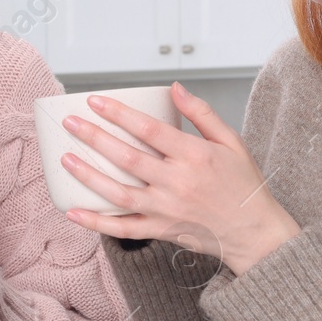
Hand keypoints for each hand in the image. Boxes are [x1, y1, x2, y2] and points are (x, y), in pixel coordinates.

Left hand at [58, 82, 299, 274]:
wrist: (256, 233)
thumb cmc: (244, 184)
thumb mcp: (231, 141)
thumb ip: (201, 113)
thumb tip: (174, 88)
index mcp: (195, 156)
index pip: (149, 130)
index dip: (119, 114)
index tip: (95, 101)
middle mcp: (178, 183)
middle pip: (127, 158)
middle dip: (94, 138)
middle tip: (70, 122)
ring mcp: (167, 210)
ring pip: (119, 193)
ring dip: (89, 176)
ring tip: (65, 159)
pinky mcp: (162, 231)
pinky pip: (123, 230)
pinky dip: (96, 223)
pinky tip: (73, 212)